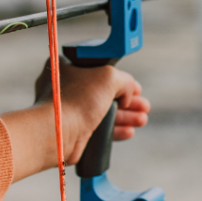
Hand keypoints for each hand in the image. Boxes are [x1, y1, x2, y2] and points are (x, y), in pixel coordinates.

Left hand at [34, 56, 149, 163]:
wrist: (58, 134)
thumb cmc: (76, 100)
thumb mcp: (108, 77)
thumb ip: (124, 79)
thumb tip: (128, 93)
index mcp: (65, 66)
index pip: (96, 67)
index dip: (118, 75)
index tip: (134, 85)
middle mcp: (64, 87)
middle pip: (102, 91)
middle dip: (127, 100)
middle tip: (143, 105)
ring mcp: (67, 109)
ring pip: (101, 110)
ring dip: (124, 116)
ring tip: (141, 119)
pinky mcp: (71, 128)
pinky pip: (96, 127)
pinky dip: (113, 129)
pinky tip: (129, 131)